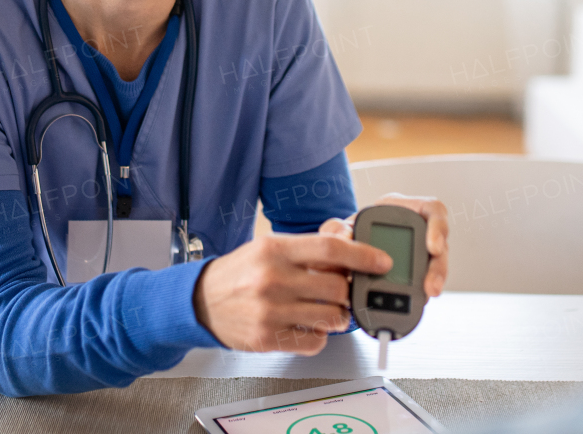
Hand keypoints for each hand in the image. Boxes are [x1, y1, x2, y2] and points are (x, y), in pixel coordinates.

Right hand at [193, 234, 391, 353]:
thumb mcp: (269, 247)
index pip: (330, 249)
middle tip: (341, 291)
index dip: (363, 256)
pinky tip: (306, 325)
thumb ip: (307, 246)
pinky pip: (316, 341)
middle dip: (347, 291)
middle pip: (338, 288)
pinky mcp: (268, 338)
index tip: (382, 262)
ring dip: (337, 316)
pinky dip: (320, 335)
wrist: (200, 300)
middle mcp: (273, 279)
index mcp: (275, 249)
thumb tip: (348, 241)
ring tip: (324, 309)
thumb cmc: (239, 272)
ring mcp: (270, 311)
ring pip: (332, 318)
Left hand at [318, 192, 449, 297]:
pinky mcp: (417, 275)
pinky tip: (415, 302)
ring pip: (437, 266)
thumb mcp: (344, 228)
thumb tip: (341, 238)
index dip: (437, 228)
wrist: (348, 255)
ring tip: (425, 297)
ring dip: (433, 282)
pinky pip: (425, 283)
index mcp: (404, 211)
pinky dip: (420, 293)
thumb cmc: (351, 234)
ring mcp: (421, 254)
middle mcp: (419, 232)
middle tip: (430, 287)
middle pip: (441, 245)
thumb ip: (339, 230)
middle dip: (438, 268)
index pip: (432, 210)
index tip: (433, 248)